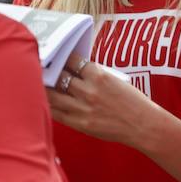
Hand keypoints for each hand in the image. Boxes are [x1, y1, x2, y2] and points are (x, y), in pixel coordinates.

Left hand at [47, 53, 162, 147]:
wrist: (143, 125)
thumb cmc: (133, 102)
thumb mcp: (115, 80)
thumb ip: (94, 76)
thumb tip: (73, 71)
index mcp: (99, 75)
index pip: (72, 60)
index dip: (61, 58)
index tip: (54, 56)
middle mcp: (89, 90)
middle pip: (59, 76)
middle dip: (49, 71)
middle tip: (40, 68)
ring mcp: (83, 108)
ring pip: (54, 95)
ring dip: (44, 88)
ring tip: (37, 83)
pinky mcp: (81, 124)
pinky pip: (57, 113)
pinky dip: (49, 106)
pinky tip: (43, 101)